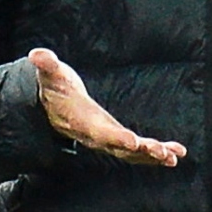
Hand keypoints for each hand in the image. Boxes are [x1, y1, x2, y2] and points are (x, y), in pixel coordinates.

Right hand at [27, 49, 186, 166]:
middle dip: (141, 151)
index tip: (133, 142)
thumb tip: (36, 54)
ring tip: (173, 156)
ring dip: (152, 156)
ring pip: (130, 153)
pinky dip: (155, 153)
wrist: (54, 106)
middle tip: (161, 152)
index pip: (99, 132)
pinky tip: (175, 153)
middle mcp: (94, 136)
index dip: (115, 137)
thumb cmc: (55, 89)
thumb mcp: (51, 75)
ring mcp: (106, 140)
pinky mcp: (115, 139)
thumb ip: (47, 66)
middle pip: (118, 147)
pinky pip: (136, 151)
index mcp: (81, 122)